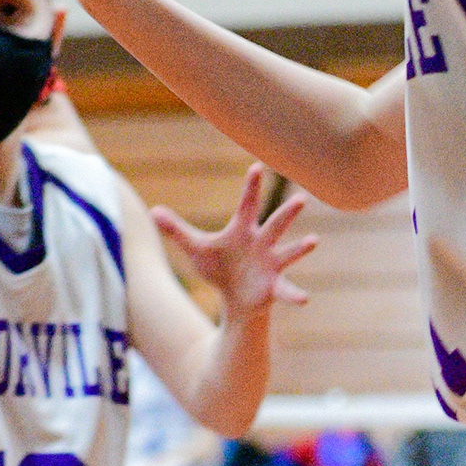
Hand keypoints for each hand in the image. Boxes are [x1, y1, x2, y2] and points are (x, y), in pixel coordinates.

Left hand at [155, 163, 319, 320]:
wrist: (234, 299)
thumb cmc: (219, 268)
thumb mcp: (197, 248)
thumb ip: (177, 230)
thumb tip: (152, 212)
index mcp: (243, 231)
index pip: (248, 205)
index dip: (251, 187)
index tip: (256, 167)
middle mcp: (262, 244)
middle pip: (276, 224)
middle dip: (288, 213)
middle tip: (302, 198)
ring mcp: (271, 264)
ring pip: (288, 253)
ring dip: (300, 248)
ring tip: (313, 240)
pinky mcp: (274, 286)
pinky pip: (287, 290)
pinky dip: (295, 294)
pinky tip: (304, 299)